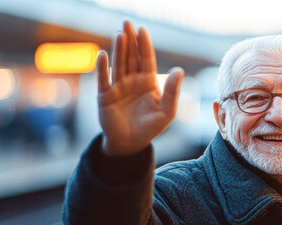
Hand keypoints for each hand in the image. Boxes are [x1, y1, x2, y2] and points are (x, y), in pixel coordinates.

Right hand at [97, 21, 183, 155]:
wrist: (131, 145)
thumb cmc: (150, 128)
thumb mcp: (167, 111)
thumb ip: (172, 91)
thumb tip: (179, 70)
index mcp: (148, 82)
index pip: (146, 59)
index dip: (144, 45)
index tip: (143, 30)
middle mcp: (132, 81)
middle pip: (131, 57)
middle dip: (130, 40)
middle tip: (128, 23)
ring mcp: (118, 87)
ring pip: (118, 64)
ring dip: (119, 49)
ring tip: (120, 34)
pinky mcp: (105, 96)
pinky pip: (103, 79)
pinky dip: (102, 68)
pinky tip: (103, 55)